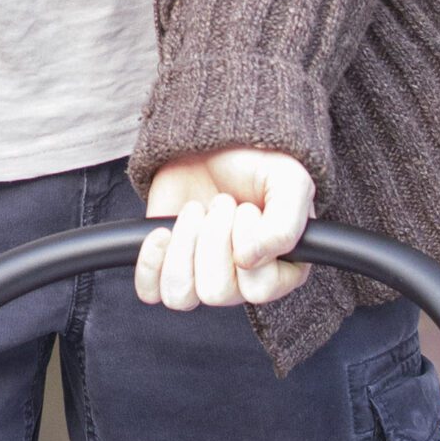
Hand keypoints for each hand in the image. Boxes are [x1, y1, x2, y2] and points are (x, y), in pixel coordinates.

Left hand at [136, 147, 313, 309]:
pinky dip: (150, 263)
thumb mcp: (289, 183)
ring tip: (196, 212)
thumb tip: (249, 261)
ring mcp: (202, 275)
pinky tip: (162, 232)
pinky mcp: (167, 264)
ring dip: (183, 245)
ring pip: (181, 296)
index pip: (259, 289)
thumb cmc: (257, 163)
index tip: (248, 210)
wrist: (213, 144)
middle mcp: (242, 281)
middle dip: (214, 238)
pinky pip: (150, 291)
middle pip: (217, 293)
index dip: (247, 245)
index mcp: (281, 269)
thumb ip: (284, 226)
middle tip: (222, 204)